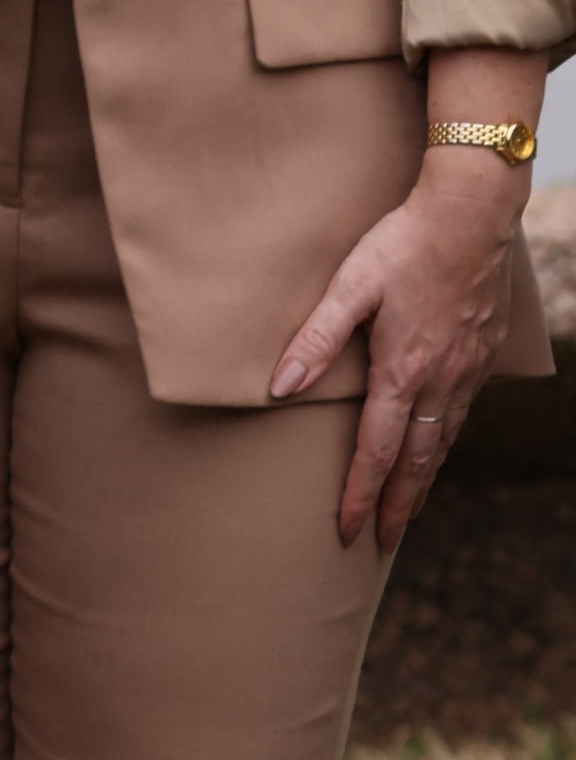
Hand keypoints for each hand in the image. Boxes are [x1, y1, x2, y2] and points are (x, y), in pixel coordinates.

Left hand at [273, 143, 529, 549]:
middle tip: (382, 543)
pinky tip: (434, 450)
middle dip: (396, 506)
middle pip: (415, 461)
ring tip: (406, 511)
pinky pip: (459, 416)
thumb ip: (314, 339)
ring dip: (422, 481)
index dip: (360, 494)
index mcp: (402, 370)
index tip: (349, 530)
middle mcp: (440, 382)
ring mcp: (466, 372)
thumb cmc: (401, 244)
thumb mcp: (349, 287)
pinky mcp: (480, 357)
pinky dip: (443, 446)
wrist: (472, 216)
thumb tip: (280, 388)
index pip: (375, 450)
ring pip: (442, 443)